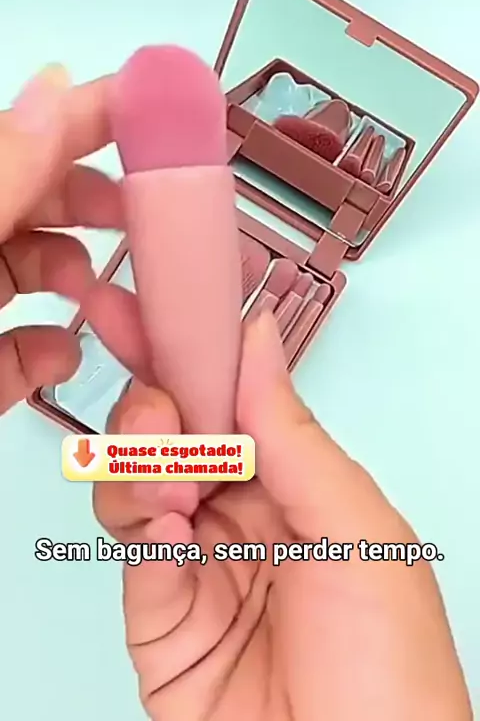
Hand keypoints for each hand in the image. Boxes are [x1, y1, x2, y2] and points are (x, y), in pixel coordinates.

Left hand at [0, 64, 121, 412]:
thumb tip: (57, 85)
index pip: (24, 141)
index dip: (87, 119)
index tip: (158, 115)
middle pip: (32, 202)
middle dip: (93, 208)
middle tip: (144, 223)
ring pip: (26, 275)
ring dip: (76, 282)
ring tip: (111, 303)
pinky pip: (11, 353)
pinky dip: (41, 353)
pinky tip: (59, 357)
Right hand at [94, 311, 471, 720]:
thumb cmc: (389, 673)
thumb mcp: (357, 529)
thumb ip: (293, 433)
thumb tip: (257, 338)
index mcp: (300, 487)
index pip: (236, 404)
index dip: (196, 358)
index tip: (156, 314)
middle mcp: (247, 518)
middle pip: (181, 434)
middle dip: (159, 402)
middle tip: (158, 398)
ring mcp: (200, 562)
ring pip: (141, 478)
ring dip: (144, 457)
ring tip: (168, 469)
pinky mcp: (160, 613)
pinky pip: (129, 542)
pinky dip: (134, 514)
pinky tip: (163, 516)